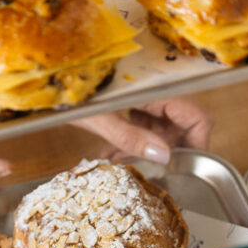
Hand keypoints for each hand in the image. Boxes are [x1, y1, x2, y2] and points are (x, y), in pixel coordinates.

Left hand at [74, 97, 213, 163]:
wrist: (49, 78)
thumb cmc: (68, 92)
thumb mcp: (98, 118)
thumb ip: (130, 136)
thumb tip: (164, 156)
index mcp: (154, 90)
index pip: (197, 116)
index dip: (198, 142)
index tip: (185, 166)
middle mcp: (154, 90)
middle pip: (181, 124)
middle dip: (166, 150)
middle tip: (146, 168)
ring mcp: (142, 94)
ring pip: (161, 125)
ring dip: (147, 147)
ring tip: (121, 161)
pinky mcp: (131, 98)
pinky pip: (144, 121)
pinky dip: (134, 138)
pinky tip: (114, 152)